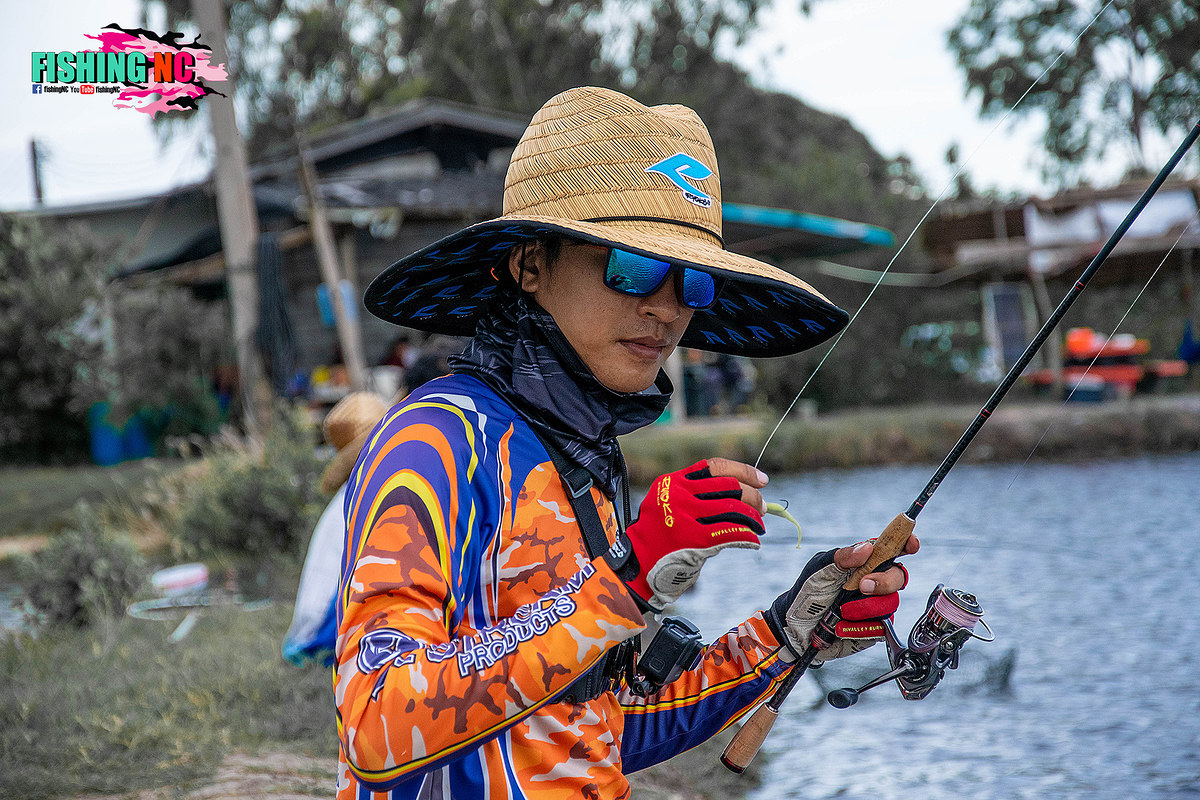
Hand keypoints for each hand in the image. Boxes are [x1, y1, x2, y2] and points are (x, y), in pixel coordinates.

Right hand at [625, 458, 766, 609]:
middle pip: (729, 486)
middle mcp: (678, 494)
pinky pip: (731, 532)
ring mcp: (685, 515)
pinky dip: (748, 536)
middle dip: (753, 496)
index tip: (762, 480)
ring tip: (760, 526)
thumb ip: (695, 493)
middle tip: (763, 507)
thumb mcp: (668, 503)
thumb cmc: (658, 536)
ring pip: (734, 508)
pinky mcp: (693, 539)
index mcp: (673, 481)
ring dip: (753, 517)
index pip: (714, 466)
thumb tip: (741, 490)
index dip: (743, 471)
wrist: (638, 565)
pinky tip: (754, 541)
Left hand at [766, 536, 917, 664]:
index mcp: (864, 562)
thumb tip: (867, 547)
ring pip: (890, 604)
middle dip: (882, 583)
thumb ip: (841, 557)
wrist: (797, 628)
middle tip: (861, 587)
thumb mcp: (819, 570)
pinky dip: (859, 628)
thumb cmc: (809, 592)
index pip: (892, 549)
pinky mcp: (875, 628)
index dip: (906, 544)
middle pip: (898, 577)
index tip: (911, 544)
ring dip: (863, 609)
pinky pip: (880, 628)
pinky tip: (842, 627)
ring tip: (840, 612)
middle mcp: (875, 582)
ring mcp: (876, 605)